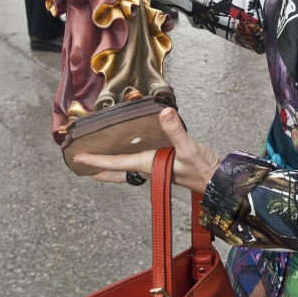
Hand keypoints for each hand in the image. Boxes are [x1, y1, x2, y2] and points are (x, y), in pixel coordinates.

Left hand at [74, 107, 220, 191]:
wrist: (219, 183)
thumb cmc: (203, 170)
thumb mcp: (189, 148)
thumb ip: (176, 131)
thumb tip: (165, 113)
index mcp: (149, 165)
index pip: (117, 163)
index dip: (97, 160)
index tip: (79, 158)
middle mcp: (149, 169)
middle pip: (118, 172)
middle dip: (100, 169)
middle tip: (83, 167)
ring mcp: (157, 170)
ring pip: (127, 170)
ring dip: (113, 167)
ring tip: (100, 163)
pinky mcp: (165, 167)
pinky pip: (139, 166)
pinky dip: (128, 162)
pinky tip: (132, 155)